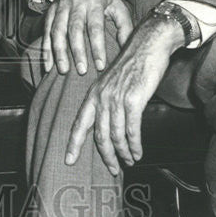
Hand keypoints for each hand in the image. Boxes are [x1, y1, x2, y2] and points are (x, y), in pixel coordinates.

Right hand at [44, 0, 132, 75]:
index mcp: (95, 2)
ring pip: (57, 30)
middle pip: (75, 29)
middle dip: (77, 51)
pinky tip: (49, 65)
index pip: (96, 27)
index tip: (100, 66)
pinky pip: (46, 31)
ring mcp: (61, 6)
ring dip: (59, 51)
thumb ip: (125, 26)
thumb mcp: (118, 5)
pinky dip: (46, 49)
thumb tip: (128, 48)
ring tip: (63, 70)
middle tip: (81, 70)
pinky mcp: (51, 11)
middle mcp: (76, 3)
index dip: (97, 47)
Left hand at [65, 14, 184, 175]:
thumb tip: (108, 124)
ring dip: (124, 152)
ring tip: (129, 161)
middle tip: (113, 168)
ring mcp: (116, 99)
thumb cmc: (132, 66)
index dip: (73, 143)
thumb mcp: (111, 83)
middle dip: (106, 156)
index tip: (68, 160)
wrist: (147, 47)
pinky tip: (138, 152)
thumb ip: (107, 102)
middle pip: (99, 136)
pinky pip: (132, 130)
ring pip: (116, 135)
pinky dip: (135, 145)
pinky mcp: (133, 101)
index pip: (80, 124)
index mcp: (94, 94)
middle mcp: (102, 98)